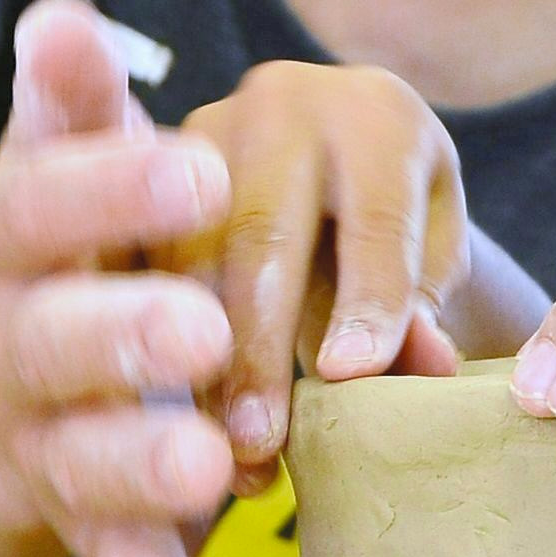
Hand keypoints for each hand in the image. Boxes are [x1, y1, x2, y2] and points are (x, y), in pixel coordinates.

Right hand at [0, 0, 238, 556]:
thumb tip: (62, 12)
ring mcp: (42, 450)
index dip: (107, 187)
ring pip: (83, 463)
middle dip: (118, 333)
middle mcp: (9, 352)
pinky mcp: (87, 535)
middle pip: (50, 342)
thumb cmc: (53, 264)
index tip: (195, 160)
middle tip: (196, 326)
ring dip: (141, 470)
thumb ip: (71, 106)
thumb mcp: (53, 176)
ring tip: (212, 471)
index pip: (35, 205)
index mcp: (3, 251)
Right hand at [174, 60, 468, 485]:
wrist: (326, 165)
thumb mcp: (430, 255)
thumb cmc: (395, 223)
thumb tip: (428, 365)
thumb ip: (425, 307)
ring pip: (184, 255)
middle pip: (262, 233)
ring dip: (194, 365)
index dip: (366, 299)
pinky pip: (125, 264)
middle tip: (262, 443)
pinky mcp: (132, 171)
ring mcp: (198, 132)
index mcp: (376, 115)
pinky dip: (138, 349)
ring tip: (219, 451)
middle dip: (258, 348)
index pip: (374, 217)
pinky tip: (161, 427)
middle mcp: (281, 105)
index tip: (351, 377)